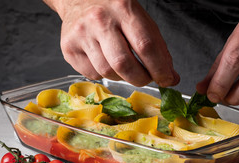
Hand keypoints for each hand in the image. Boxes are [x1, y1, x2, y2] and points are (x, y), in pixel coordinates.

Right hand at [43, 0, 178, 86]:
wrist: (79, 0)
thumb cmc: (115, 12)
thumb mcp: (140, 20)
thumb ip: (157, 48)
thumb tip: (170, 78)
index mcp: (123, 8)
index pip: (145, 45)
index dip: (159, 68)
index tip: (167, 80)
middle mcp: (99, 20)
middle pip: (124, 63)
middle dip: (140, 79)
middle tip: (146, 78)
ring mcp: (81, 34)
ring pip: (107, 72)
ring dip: (122, 77)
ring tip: (125, 67)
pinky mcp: (68, 48)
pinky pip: (93, 75)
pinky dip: (104, 75)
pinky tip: (106, 62)